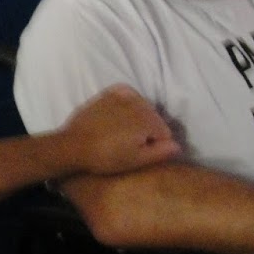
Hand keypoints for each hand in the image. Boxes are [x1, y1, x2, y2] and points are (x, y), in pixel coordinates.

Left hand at [59, 84, 180, 175]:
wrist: (73, 145)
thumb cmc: (106, 157)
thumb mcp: (136, 160)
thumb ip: (161, 152)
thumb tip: (179, 145)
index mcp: (148, 121)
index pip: (166, 133)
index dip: (157, 145)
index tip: (143, 153)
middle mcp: (139, 104)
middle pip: (155, 118)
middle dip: (148, 130)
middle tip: (131, 144)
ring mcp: (123, 96)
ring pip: (142, 106)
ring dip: (138, 117)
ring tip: (123, 132)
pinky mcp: (109, 93)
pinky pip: (128, 93)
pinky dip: (129, 101)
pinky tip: (121, 112)